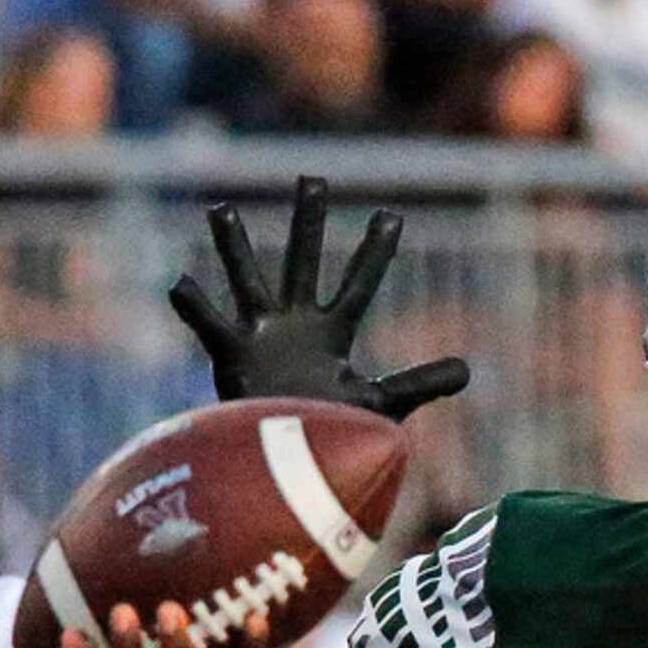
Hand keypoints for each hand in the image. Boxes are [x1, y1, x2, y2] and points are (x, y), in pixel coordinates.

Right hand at [169, 175, 469, 421]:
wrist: (287, 467)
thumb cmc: (328, 433)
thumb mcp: (379, 404)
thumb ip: (419, 383)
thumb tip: (468, 371)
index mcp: (330, 332)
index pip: (359, 285)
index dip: (375, 253)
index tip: (390, 216)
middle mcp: (294, 324)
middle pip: (304, 262)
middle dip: (308, 222)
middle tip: (314, 180)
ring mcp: (260, 336)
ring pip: (248, 280)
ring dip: (235, 246)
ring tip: (221, 209)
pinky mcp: (232, 356)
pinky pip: (210, 325)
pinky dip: (195, 306)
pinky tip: (179, 281)